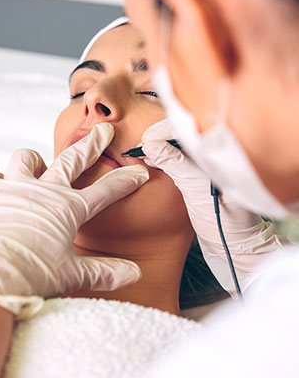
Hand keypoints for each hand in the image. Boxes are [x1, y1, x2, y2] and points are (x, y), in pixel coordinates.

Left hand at [0, 123, 148, 317]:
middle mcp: (45, 191)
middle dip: (93, 144)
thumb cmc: (33, 275)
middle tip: (103, 131)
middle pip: (74, 160)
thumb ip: (105, 272)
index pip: (106, 191)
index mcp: (69, 209)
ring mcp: (16, 187)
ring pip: (27, 158)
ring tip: (40, 166)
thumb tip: (135, 274)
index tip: (138, 172)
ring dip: (35, 160)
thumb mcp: (73, 275)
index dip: (125, 180)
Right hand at [141, 120, 284, 296]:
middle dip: (160, 137)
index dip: (165, 131)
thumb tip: (152, 145)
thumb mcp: (198, 192)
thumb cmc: (227, 224)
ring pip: (180, 146)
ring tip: (142, 153)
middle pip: (183, 134)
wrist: (238, 249)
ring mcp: (208, 166)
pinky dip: (165, 158)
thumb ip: (177, 166)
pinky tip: (153, 160)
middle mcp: (216, 156)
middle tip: (140, 147)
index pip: (189, 128)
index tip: (146, 141)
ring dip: (161, 147)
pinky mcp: (201, 177)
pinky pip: (181, 159)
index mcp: (221, 154)